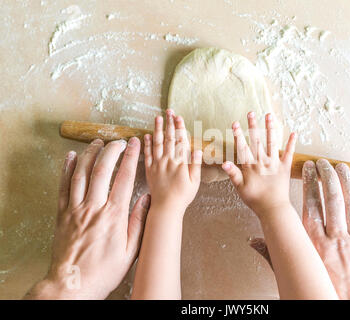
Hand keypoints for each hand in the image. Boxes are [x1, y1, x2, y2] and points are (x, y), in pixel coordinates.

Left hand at [25, 138, 148, 298]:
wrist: (72, 284)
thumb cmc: (103, 270)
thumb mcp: (130, 250)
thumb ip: (139, 222)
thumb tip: (146, 200)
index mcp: (113, 216)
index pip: (124, 178)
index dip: (131, 158)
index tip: (135, 145)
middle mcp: (94, 208)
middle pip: (102, 170)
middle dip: (111, 151)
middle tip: (118, 141)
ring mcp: (75, 209)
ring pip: (82, 174)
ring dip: (90, 154)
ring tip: (97, 142)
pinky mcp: (62, 214)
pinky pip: (64, 186)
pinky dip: (67, 169)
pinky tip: (71, 157)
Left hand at [144, 109, 201, 213]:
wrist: (166, 208)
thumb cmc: (183, 196)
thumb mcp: (194, 182)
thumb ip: (195, 165)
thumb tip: (196, 150)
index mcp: (180, 163)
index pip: (180, 141)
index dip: (179, 128)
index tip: (179, 117)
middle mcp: (167, 161)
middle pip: (168, 139)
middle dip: (169, 124)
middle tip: (169, 111)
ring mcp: (157, 165)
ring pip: (157, 143)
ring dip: (157, 129)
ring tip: (158, 118)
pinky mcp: (149, 170)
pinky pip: (147, 155)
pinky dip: (147, 144)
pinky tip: (147, 135)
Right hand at [221, 111, 296, 215]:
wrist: (273, 208)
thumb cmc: (255, 200)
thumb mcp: (240, 188)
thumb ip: (233, 174)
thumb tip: (224, 162)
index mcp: (250, 166)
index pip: (242, 147)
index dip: (238, 135)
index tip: (235, 123)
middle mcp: (262, 162)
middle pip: (256, 140)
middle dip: (253, 126)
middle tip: (251, 112)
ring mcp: (275, 163)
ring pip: (272, 142)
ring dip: (271, 128)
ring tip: (269, 115)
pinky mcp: (285, 167)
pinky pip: (289, 153)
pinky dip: (291, 143)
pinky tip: (294, 133)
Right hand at [249, 160, 349, 298]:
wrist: (346, 306)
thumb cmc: (319, 287)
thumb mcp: (292, 270)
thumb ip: (272, 253)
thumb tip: (252, 241)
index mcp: (314, 242)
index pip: (311, 204)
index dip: (310, 183)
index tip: (308, 169)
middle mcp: (334, 238)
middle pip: (331, 200)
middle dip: (327, 177)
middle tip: (324, 163)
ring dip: (346, 183)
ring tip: (341, 167)